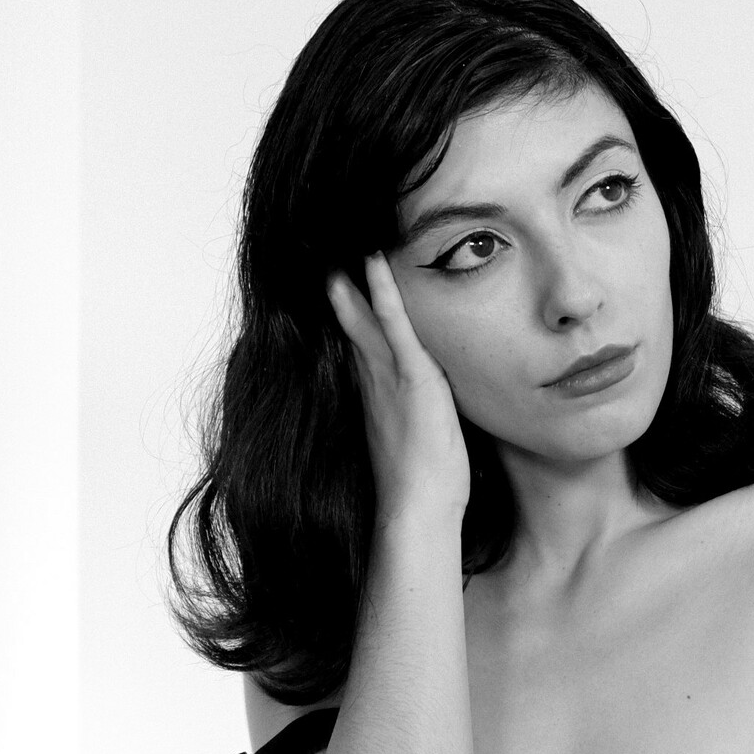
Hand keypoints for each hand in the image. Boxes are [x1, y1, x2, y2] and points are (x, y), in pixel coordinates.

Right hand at [326, 252, 471, 526]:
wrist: (418, 511)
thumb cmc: (425, 487)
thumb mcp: (420, 443)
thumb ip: (418, 421)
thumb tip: (427, 417)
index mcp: (376, 396)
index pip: (360, 344)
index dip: (350, 314)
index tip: (338, 284)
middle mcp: (374, 381)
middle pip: (352, 324)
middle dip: (341, 289)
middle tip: (325, 253)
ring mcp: (388, 377)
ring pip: (365, 316)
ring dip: (354, 279)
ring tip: (344, 242)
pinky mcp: (410, 377)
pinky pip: (393, 324)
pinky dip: (382, 291)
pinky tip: (373, 261)